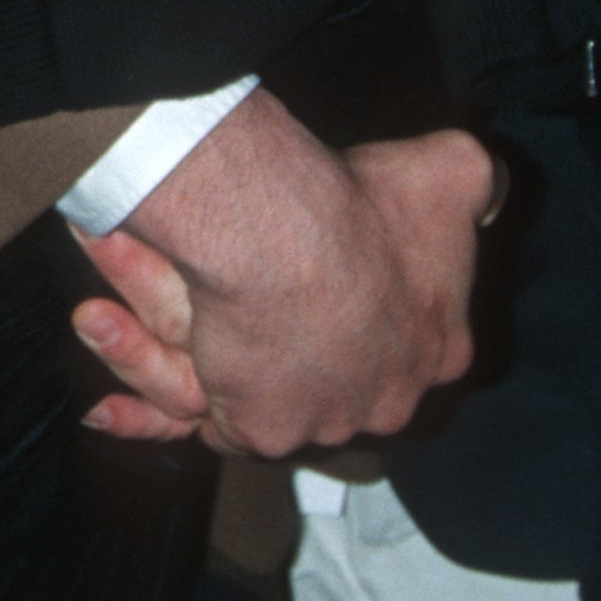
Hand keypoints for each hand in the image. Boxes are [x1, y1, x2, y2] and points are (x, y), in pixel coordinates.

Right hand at [67, 94, 495, 456]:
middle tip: (232, 311)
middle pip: (328, 380)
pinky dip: (144, 407)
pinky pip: (187, 416)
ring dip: (173, 357)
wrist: (292, 236)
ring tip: (119, 318)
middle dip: (280, 351)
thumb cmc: (367, 201)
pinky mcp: (257, 428)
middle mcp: (381, 403)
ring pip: (249, 394)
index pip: (406, 346)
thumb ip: (476, 175)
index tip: (321, 290)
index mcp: (434, 349)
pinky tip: (109, 410)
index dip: (362, 317)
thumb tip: (491, 177)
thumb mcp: (451, 172)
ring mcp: (318, 421)